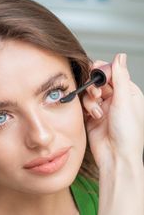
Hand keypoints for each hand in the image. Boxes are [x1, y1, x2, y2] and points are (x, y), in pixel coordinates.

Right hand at [82, 53, 143, 168]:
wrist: (116, 157)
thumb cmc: (127, 133)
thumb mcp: (125, 101)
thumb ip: (120, 77)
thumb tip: (120, 56)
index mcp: (129, 94)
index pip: (114, 73)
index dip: (104, 71)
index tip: (97, 71)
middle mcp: (116, 100)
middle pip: (99, 82)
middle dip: (95, 85)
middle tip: (96, 92)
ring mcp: (104, 108)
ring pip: (90, 93)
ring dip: (91, 100)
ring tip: (97, 110)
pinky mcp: (93, 117)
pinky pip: (84, 105)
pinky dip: (87, 108)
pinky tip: (93, 116)